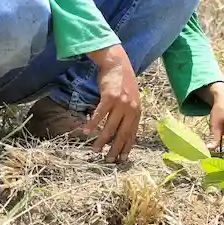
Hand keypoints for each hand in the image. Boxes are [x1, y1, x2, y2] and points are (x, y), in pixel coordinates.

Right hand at [85, 44, 140, 162]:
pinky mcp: (110, 97)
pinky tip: (86, 131)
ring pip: (110, 127)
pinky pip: (100, 114)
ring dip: (101, 140)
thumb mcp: (130, 100)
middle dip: (115, 148)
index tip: (122, 159)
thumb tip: (119, 130)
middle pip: (122, 133)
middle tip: (109, 160)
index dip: (127, 147)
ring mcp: (121, 103)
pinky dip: (93, 124)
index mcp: (137, 112)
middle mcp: (131, 109)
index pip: (132, 133)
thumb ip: (127, 114)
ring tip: (95, 150)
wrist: (118, 64)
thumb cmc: (122, 83)